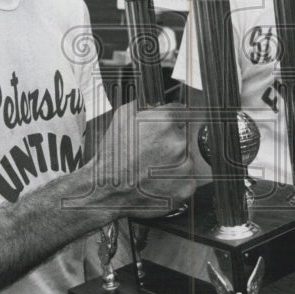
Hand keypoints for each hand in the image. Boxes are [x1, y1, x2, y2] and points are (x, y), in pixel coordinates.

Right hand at [92, 100, 209, 218]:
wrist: (108, 190)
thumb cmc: (113, 156)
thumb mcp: (122, 117)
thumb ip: (145, 104)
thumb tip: (156, 103)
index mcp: (165, 123)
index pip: (181, 112)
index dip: (170, 120)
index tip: (165, 127)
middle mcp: (179, 143)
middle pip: (183, 136)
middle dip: (170, 142)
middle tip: (152, 152)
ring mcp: (185, 167)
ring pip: (186, 159)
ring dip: (174, 162)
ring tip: (152, 168)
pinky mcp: (186, 187)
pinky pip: (186, 179)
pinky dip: (175, 181)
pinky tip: (157, 181)